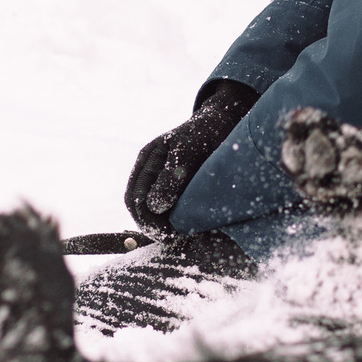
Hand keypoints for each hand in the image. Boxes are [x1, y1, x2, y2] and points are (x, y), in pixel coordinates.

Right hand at [124, 79, 258, 231]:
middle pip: (141, 208)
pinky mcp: (182, 189)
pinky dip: (178, 220)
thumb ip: (171, 176)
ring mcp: (165, 181)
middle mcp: (152, 173)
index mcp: (147, 161)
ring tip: (183, 236)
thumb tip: (154, 206)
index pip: (134, 198)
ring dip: (165, 225)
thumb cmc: (206, 131)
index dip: (145, 219)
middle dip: (154, 226)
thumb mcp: (188, 151)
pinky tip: (192, 227)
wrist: (227, 122)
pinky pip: (172, 209)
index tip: (165, 234)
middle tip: (174, 239)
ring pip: (155, 212)